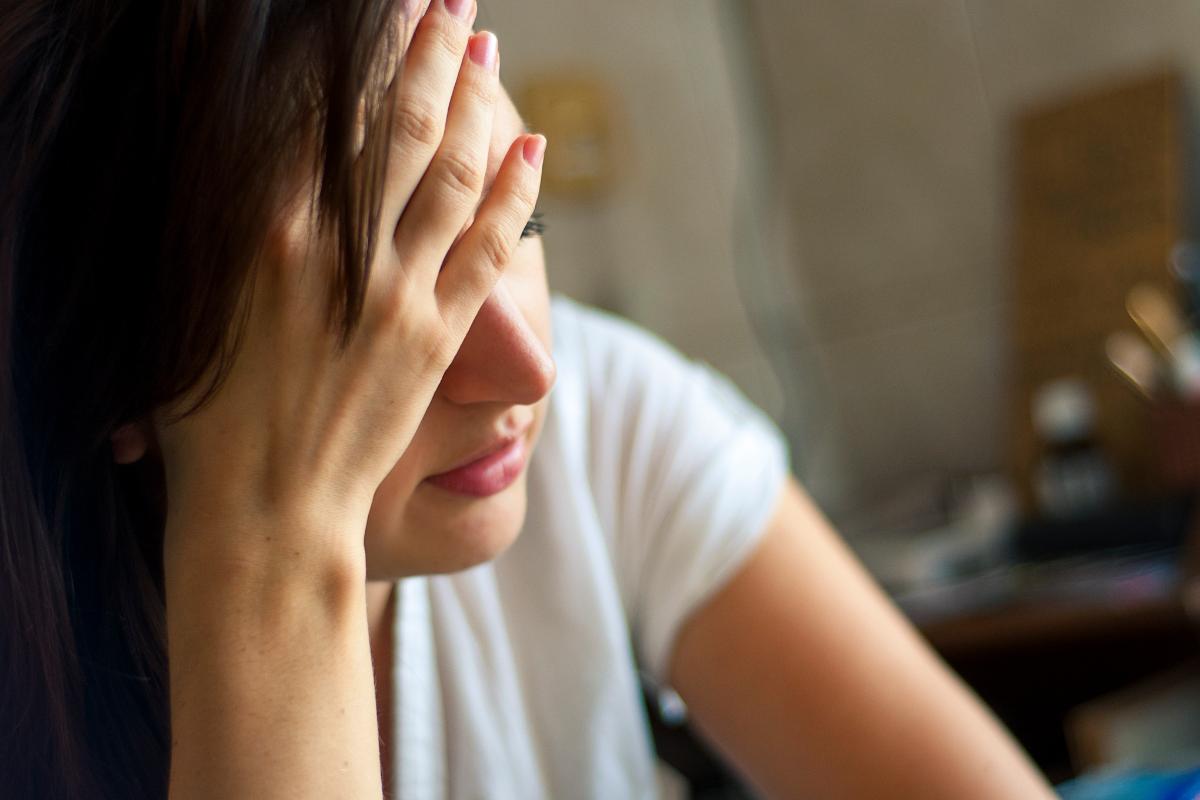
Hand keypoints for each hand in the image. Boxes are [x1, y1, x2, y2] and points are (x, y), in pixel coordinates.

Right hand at [154, 0, 544, 559]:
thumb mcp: (189, 307)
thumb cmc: (205, 418)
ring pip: (448, 172)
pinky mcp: (438, 336)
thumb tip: (262, 164)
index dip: (358, 54)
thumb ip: (228, 231)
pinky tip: (532, 148)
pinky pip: (489, 247)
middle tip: (447, 0)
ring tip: (486, 45)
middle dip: (426, 52)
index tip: (380, 15)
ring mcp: (395, 291)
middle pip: (395, 124)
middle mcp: (336, 248)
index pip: (322, 113)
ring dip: (472, 101)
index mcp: (262, 231)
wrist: (264, 509)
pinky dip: (514, 192)